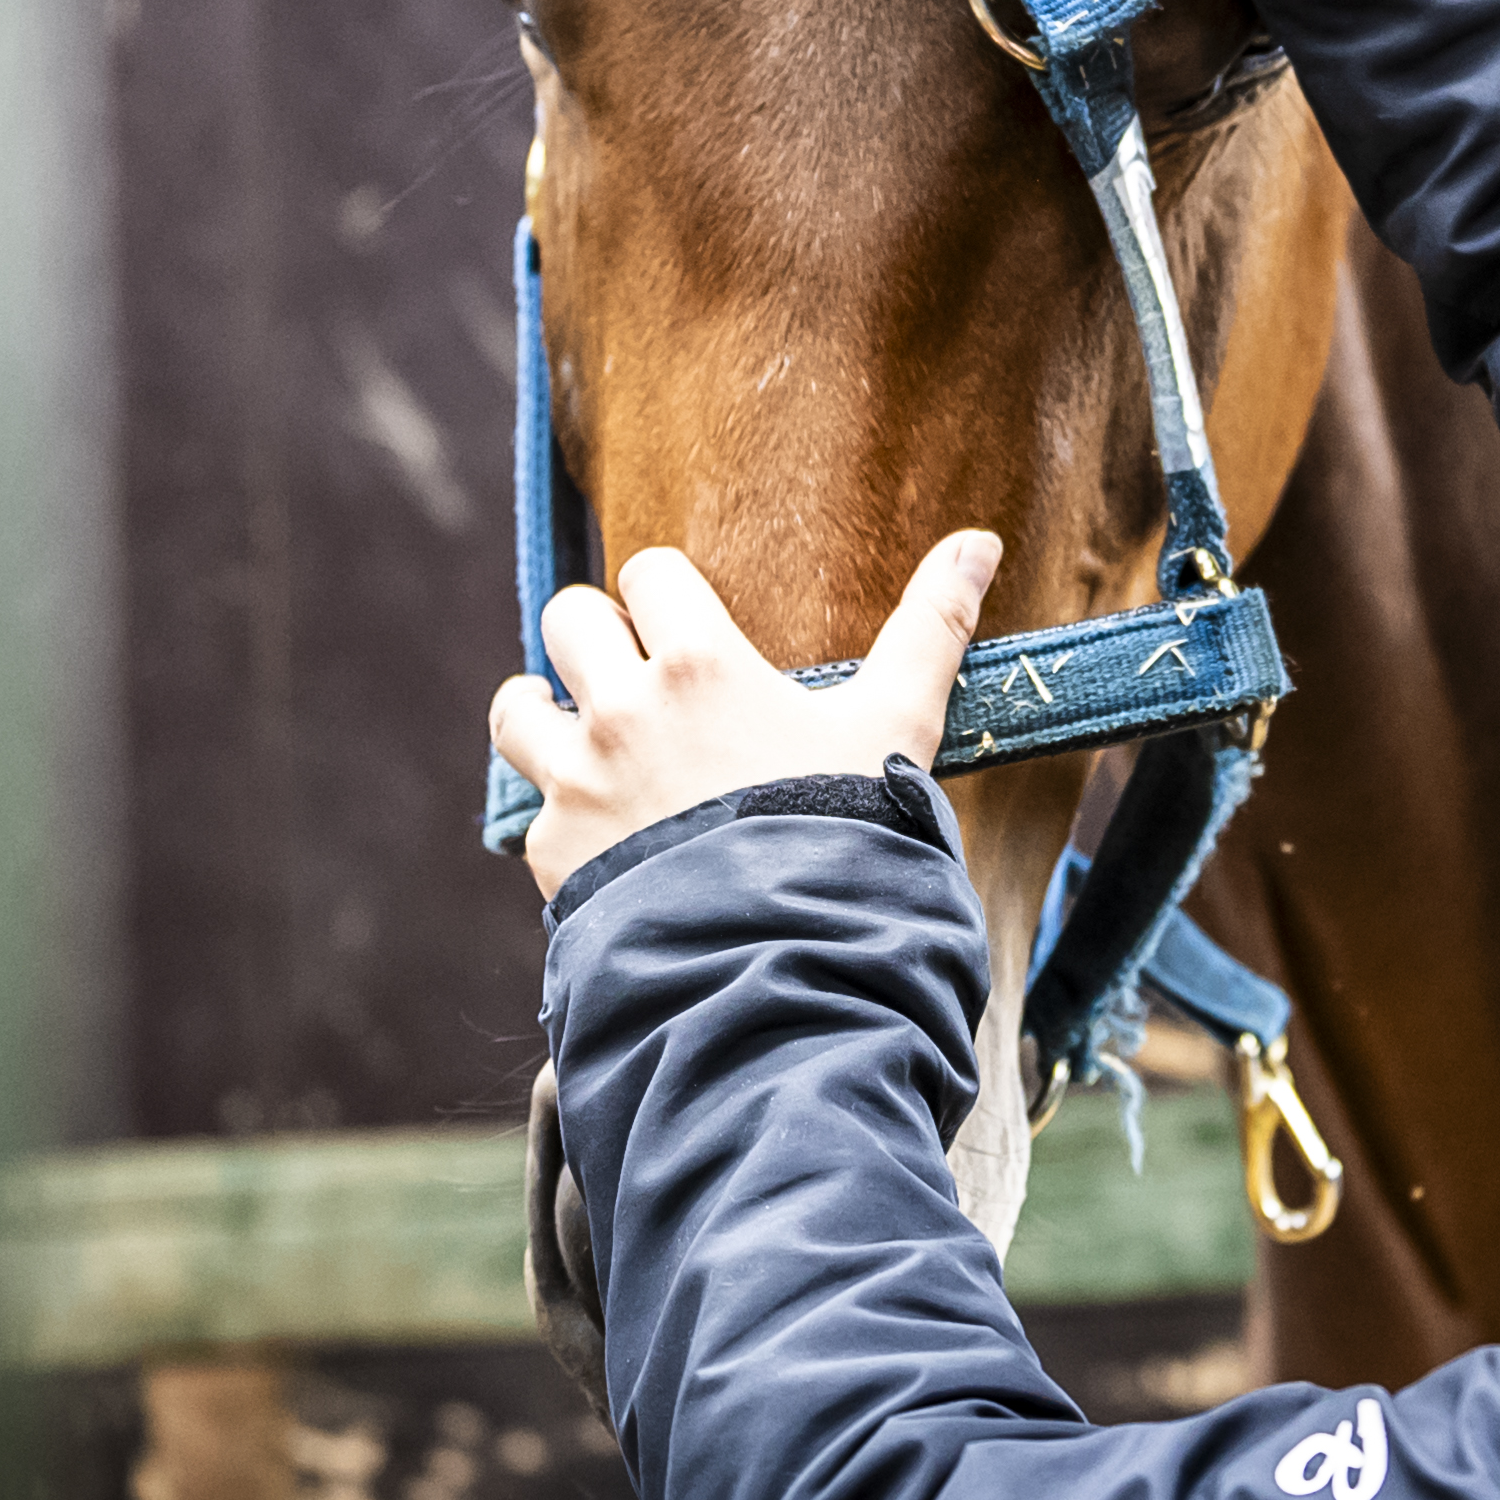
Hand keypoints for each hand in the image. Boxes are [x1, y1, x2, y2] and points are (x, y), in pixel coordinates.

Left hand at [488, 532, 999, 897]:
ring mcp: (577, 780)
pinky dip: (562, 813)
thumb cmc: (848, 831)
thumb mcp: (898, 723)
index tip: (691, 623)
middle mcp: (621, 709)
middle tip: (639, 673)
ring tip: (585, 733)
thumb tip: (980, 540)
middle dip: (599, 635)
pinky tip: (609, 834)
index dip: (670, 593)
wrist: (784, 959)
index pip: (649, 573)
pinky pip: (533, 810)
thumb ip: (932, 626)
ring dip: (546, 709)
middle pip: (567, 620)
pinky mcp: (552, 852)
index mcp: (698, 662)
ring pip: (518, 708)